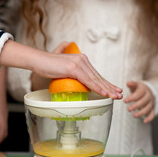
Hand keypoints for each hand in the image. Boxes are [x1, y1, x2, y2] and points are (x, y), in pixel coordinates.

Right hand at [0, 40, 122, 98]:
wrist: (38, 60)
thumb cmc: (48, 66)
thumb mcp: (64, 71)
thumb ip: (72, 75)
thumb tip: (77, 84)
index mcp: (82, 60)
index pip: (96, 74)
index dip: (106, 83)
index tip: (114, 90)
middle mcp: (83, 60)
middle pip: (98, 77)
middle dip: (110, 87)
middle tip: (120, 95)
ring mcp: (79, 63)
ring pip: (95, 79)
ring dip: (107, 89)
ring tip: (116, 96)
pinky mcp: (74, 67)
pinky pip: (88, 80)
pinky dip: (97, 87)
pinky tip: (104, 93)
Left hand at [124, 81, 154, 123]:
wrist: (148, 91)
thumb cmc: (139, 89)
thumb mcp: (136, 85)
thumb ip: (132, 84)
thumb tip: (128, 83)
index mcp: (144, 90)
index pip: (139, 94)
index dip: (132, 98)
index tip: (125, 101)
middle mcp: (148, 96)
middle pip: (143, 102)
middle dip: (136, 106)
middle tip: (128, 109)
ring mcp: (151, 103)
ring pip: (147, 108)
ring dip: (141, 113)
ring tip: (134, 116)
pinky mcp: (152, 109)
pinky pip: (152, 114)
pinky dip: (149, 118)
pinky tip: (144, 122)